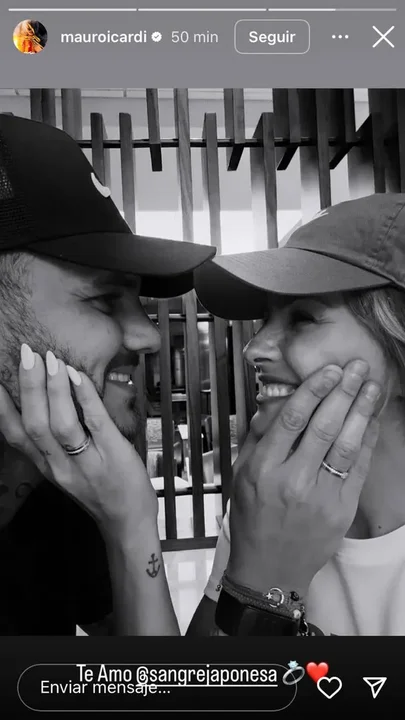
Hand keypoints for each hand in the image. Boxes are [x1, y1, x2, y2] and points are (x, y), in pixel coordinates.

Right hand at [0, 345, 157, 534]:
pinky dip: (85, 398)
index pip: (16, 437)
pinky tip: (78, 375)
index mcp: (47, 466)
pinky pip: (96, 423)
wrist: (128, 523)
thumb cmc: (100, 491)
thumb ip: (54, 443)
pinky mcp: (114, 456)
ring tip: (51, 360)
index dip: (2, 408)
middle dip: (29, 387)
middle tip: (26, 354)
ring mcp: (87, 462)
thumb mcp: (67, 469)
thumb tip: (48, 403)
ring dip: (54, 390)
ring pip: (61, 426)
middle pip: (35, 426)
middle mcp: (60, 466)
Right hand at [227, 360, 380, 595]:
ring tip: (373, 386)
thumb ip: (257, 437)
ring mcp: (319, 496)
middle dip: (343, 392)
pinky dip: (367, 442)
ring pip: (345, 445)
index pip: (292, 419)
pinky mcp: (340, 510)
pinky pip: (357, 469)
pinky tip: (372, 420)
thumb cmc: (251, 519)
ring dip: (362, 412)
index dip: (314, 390)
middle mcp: (292, 480)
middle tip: (357, 368)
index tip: (329, 370)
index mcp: (263, 468)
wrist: (269, 569)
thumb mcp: (239, 475)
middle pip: (323, 427)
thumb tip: (275, 402)